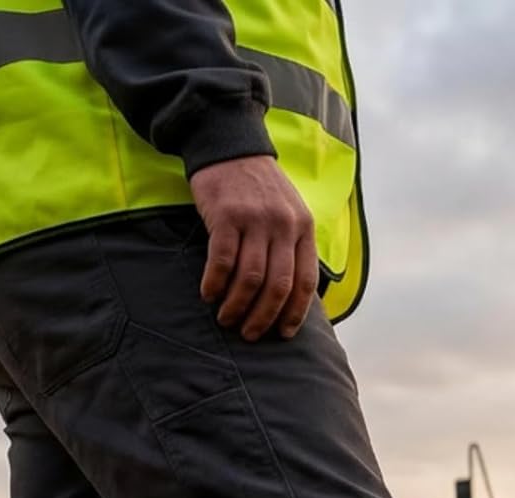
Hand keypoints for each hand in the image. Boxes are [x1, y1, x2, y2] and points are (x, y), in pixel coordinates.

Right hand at [189, 156, 317, 340]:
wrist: (230, 145)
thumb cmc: (259, 188)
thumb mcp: (290, 212)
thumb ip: (293, 248)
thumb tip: (292, 299)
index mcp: (304, 227)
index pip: (305, 281)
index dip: (295, 313)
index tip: (283, 334)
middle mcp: (283, 225)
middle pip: (277, 286)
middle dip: (263, 318)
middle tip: (249, 334)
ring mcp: (255, 220)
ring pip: (250, 279)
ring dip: (237, 306)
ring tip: (227, 319)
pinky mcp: (226, 215)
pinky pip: (221, 261)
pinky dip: (214, 284)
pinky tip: (209, 294)